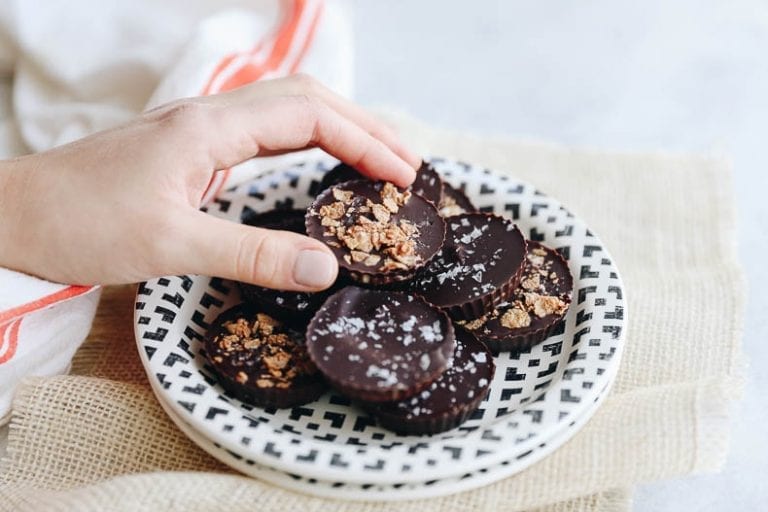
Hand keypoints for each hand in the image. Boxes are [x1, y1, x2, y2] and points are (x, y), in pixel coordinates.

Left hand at [0, 74, 419, 289]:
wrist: (17, 214)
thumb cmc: (82, 223)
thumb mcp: (173, 245)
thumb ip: (254, 255)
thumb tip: (328, 267)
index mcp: (210, 127)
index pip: (310, 116)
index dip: (365, 142)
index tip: (404, 177)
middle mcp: (211, 116)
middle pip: (309, 100)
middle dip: (366, 128)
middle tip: (409, 168)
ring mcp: (202, 129)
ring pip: (290, 111)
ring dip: (341, 131)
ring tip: (382, 164)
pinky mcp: (194, 149)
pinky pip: (268, 133)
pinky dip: (310, 144)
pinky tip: (323, 167)